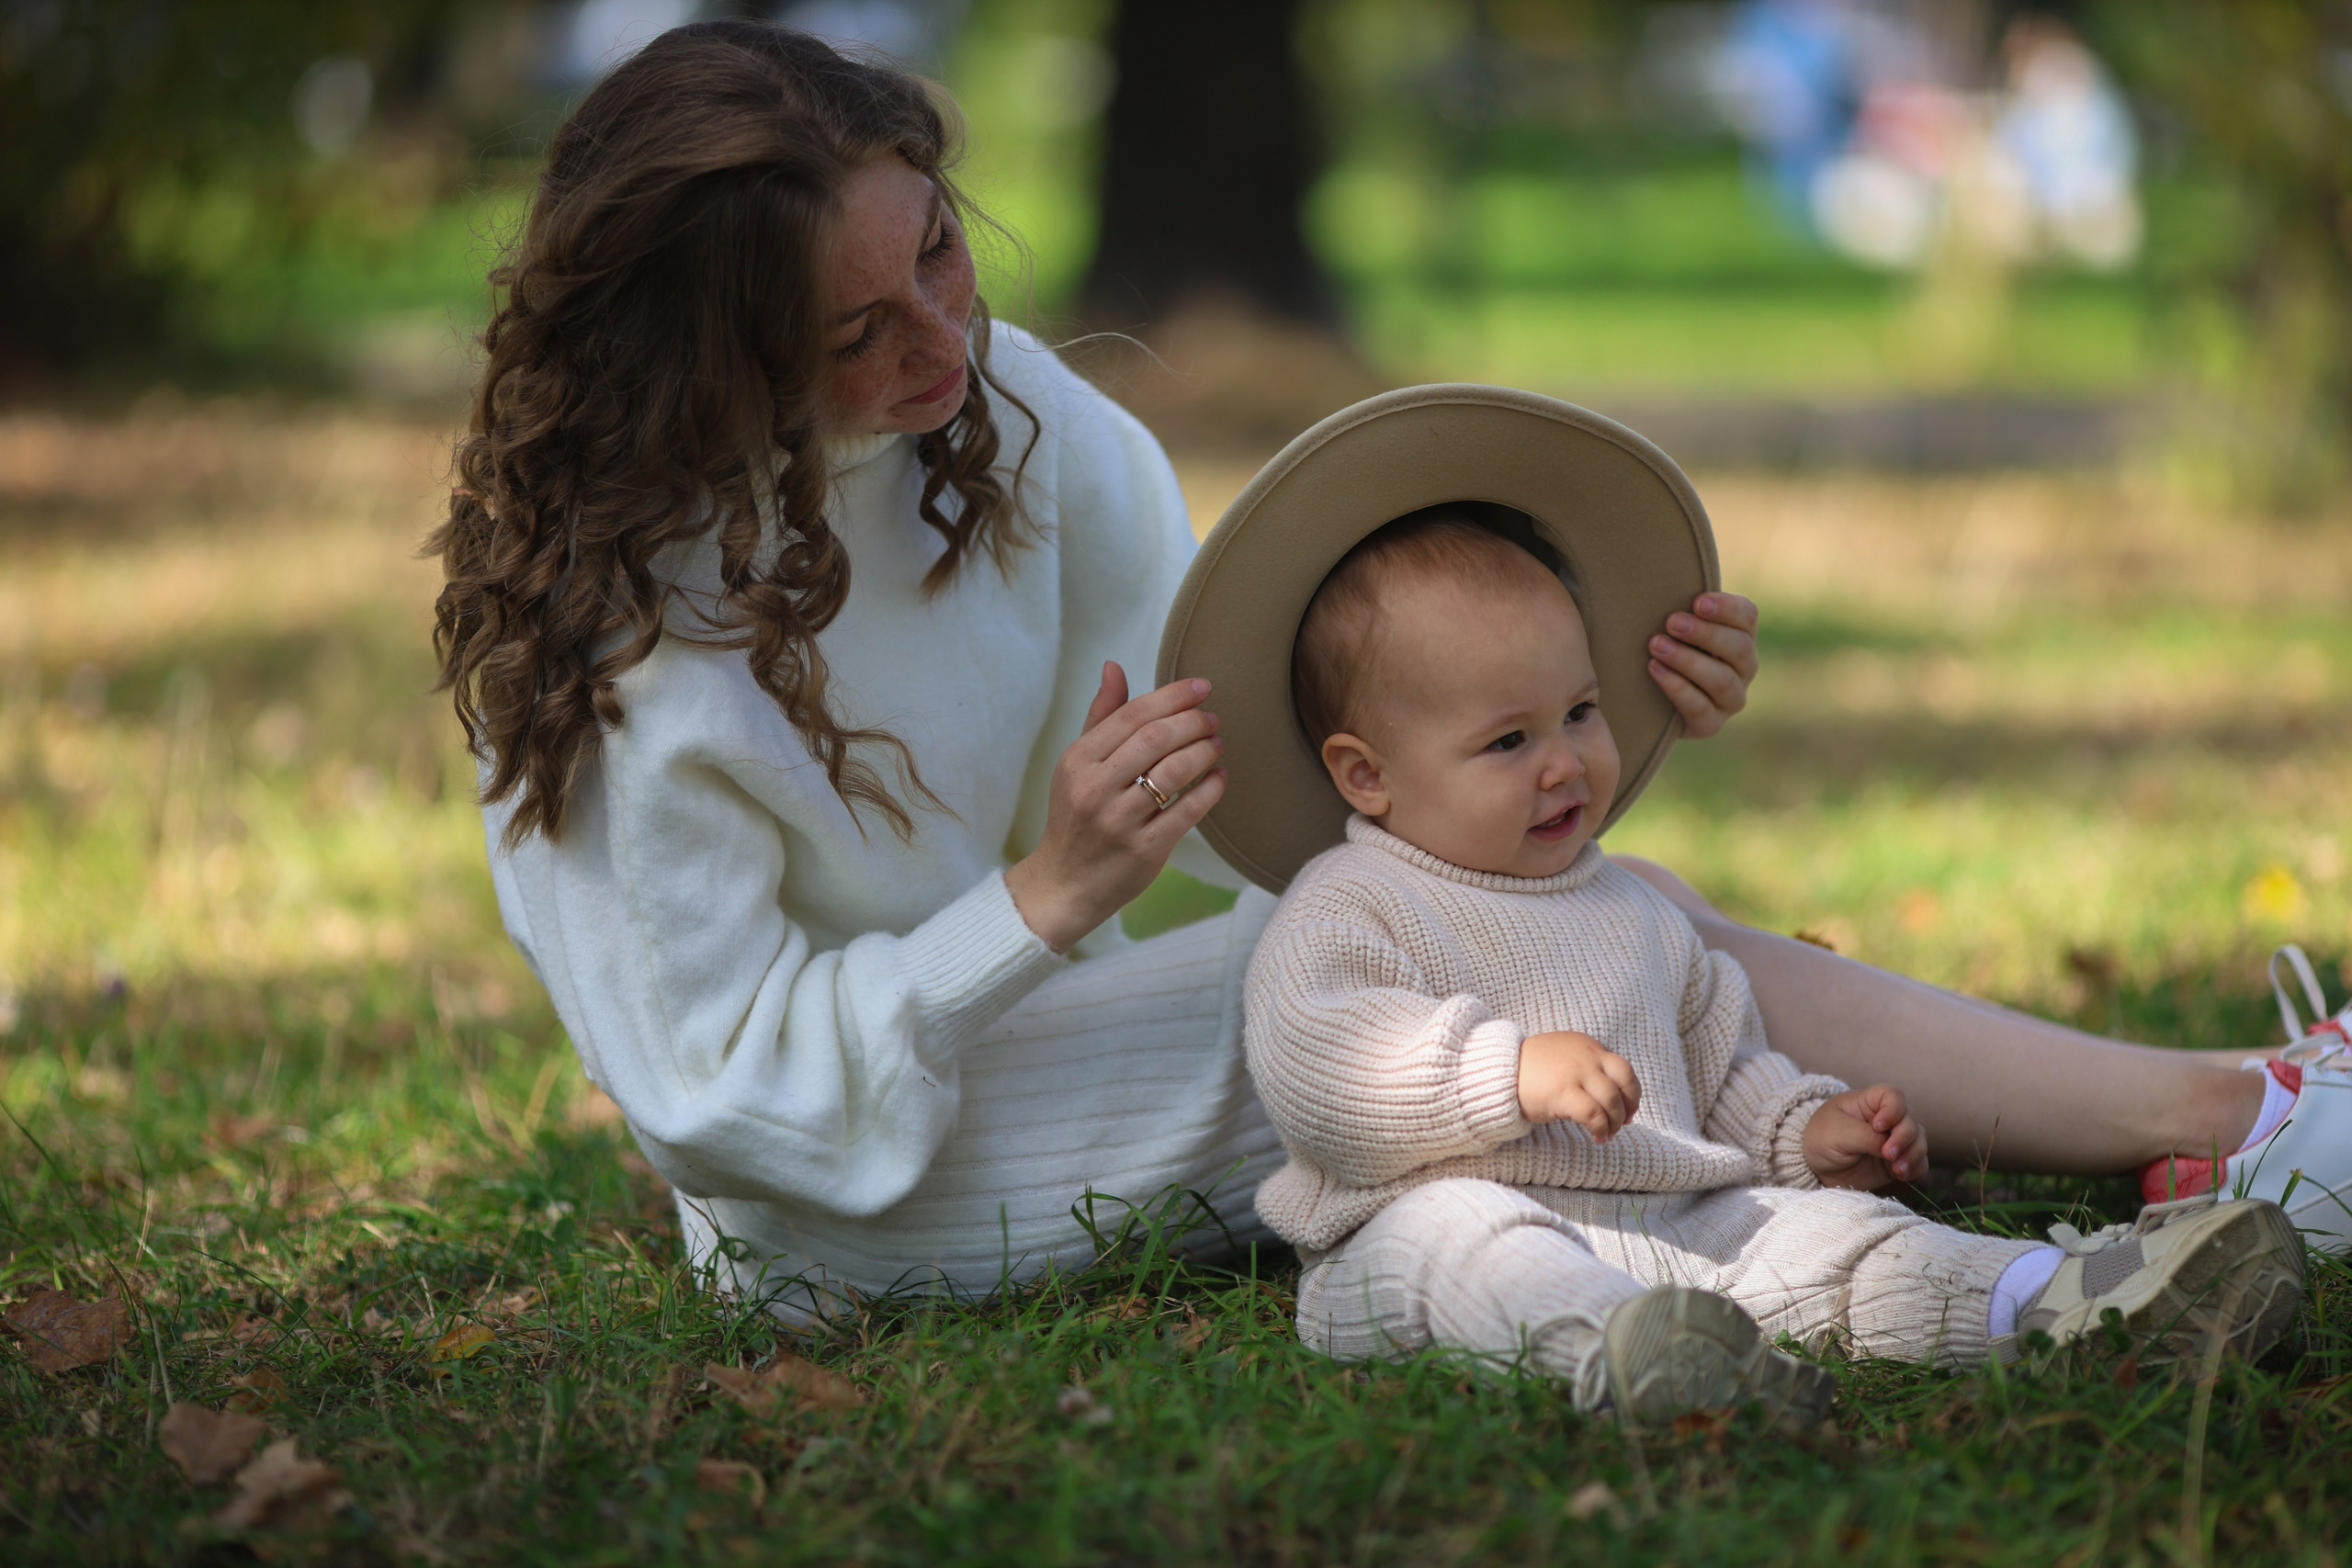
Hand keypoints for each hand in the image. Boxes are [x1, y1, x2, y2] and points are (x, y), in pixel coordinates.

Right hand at [1003, 662, 1225, 951]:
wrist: (1065, 883)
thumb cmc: (1076, 816)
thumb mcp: (1076, 764)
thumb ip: (1100, 716)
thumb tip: (1114, 667)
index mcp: (1078, 760)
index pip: (1132, 715)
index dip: (1172, 696)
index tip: (1202, 688)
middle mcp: (1095, 788)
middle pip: (1155, 738)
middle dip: (1192, 722)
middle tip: (1212, 720)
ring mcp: (1119, 821)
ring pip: (1174, 772)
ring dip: (1204, 752)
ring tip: (1217, 744)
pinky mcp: (1145, 850)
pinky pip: (1187, 811)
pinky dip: (1210, 789)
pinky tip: (1220, 777)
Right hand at [1517, 1031, 1641, 1143]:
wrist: (1499, 1070)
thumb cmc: (1529, 1068)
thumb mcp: (1563, 1056)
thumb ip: (1586, 1065)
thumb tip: (1609, 1093)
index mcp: (1588, 1046)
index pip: (1623, 1069)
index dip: (1631, 1093)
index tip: (1629, 1109)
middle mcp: (1586, 1057)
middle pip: (1624, 1083)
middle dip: (1628, 1107)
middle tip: (1624, 1123)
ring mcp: (1576, 1074)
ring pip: (1612, 1101)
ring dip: (1615, 1122)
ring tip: (1607, 1134)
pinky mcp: (1563, 1093)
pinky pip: (1594, 1115)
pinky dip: (1600, 1129)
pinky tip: (1597, 1137)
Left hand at [1647, 592, 1757, 738]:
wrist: (1651, 695)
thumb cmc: (1665, 643)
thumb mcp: (1676, 621)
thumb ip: (1682, 601)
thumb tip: (1661, 564)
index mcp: (1742, 635)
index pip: (1748, 616)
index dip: (1726, 608)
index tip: (1696, 601)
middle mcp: (1744, 667)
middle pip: (1738, 648)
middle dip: (1704, 634)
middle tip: (1671, 622)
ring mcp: (1731, 699)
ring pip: (1722, 680)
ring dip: (1688, 661)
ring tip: (1656, 646)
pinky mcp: (1711, 724)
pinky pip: (1701, 708)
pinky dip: (1677, 688)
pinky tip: (1655, 670)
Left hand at [1803, 1084, 1926, 1189]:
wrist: (1817, 1167)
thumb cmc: (1822, 1139)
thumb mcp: (1837, 1134)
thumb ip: (1866, 1137)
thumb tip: (1891, 1148)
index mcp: (1868, 1102)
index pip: (1893, 1096)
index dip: (1893, 1109)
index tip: (1878, 1126)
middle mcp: (1886, 1119)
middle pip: (1910, 1121)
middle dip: (1904, 1138)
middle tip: (1888, 1154)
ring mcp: (1894, 1140)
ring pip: (1919, 1141)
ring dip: (1913, 1155)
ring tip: (1897, 1169)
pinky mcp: (1897, 1160)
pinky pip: (1919, 1162)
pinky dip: (1915, 1168)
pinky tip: (1901, 1175)